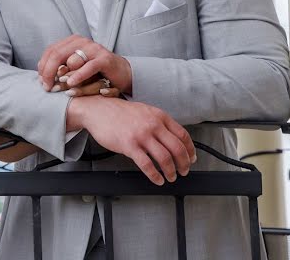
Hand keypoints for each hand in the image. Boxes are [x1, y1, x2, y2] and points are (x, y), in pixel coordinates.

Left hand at [38, 35, 131, 95]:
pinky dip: (78, 76)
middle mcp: (82, 41)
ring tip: (58, 88)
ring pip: (71, 61)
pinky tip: (71, 84)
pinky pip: (88, 67)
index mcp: (73, 41)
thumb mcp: (75, 68)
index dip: (43, 66)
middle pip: (57, 54)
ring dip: (63, 76)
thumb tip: (41, 75)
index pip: (51, 50)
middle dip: (48, 72)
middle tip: (47, 87)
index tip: (41, 81)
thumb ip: (60, 68)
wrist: (120, 73)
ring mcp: (94, 49)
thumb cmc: (95, 72)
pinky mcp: (104, 59)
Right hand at [69, 96, 195, 184]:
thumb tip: (173, 139)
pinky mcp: (129, 145)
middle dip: (184, 164)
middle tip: (183, 171)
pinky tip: (157, 179)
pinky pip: (147, 165)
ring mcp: (141, 135)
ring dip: (171, 171)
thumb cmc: (119, 112)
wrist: (98, 110)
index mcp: (159, 116)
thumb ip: (159, 123)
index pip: (183, 135)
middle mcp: (152, 125)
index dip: (190, 150)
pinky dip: (155, 175)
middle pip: (177, 148)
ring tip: (170, 177)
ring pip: (164, 158)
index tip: (192, 158)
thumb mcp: (144, 111)